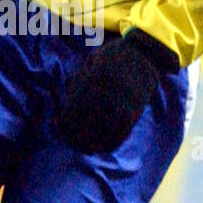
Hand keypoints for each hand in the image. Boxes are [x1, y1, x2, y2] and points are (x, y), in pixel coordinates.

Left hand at [56, 29, 179, 154]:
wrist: (145, 54)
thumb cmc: (113, 56)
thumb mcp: (92, 60)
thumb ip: (79, 80)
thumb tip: (67, 101)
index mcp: (96, 79)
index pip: (76, 108)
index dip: (64, 121)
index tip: (57, 126)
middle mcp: (110, 94)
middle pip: (88, 123)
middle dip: (75, 136)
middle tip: (68, 141)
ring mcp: (124, 104)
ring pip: (105, 131)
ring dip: (92, 144)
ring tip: (83, 148)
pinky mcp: (135, 111)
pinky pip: (122, 133)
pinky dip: (111, 144)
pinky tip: (101, 148)